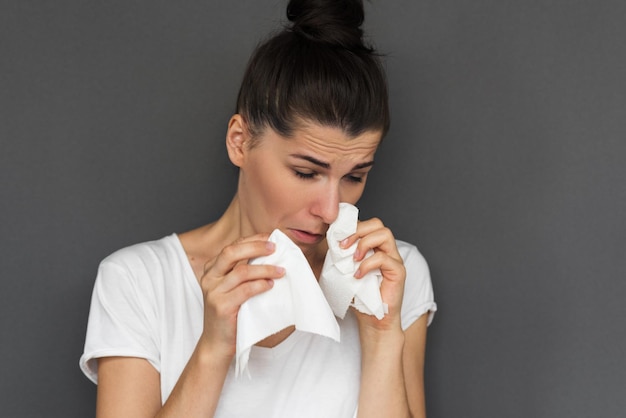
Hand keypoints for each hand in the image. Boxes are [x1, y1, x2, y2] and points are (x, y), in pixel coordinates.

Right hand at [198, 234, 284, 358]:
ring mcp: (213, 292)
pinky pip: (245, 290)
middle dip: (256, 247)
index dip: (252, 240)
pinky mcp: (221, 306)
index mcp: (211, 269)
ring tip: (280, 271)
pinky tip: (270, 285)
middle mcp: (209, 277)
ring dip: (265, 269)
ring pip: (241, 272)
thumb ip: (243, 272)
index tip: (270, 238)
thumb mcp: (232, 288)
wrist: (217, 343)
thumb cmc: (230, 314)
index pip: (232, 246)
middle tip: (275, 248)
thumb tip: (270, 255)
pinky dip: (260, 285)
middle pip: (232, 252)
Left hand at [340, 218, 405, 331]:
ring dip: (364, 243)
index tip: (337, 238)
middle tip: (343, 246)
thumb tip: (329, 241)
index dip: (352, 227)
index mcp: (375, 247)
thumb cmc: (359, 297)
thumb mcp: (346, 271)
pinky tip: (358, 275)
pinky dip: (368, 264)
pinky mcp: (398, 272)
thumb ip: (342, 256)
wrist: (372, 321)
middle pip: (378, 224)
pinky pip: (384, 258)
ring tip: (353, 258)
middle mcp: (387, 250)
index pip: (368, 225)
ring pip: (385, 234)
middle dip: (357, 231)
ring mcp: (394, 259)